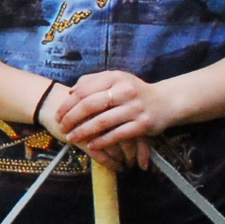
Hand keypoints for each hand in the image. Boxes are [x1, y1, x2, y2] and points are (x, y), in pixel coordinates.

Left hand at [48, 69, 183, 168]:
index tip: (58, 115)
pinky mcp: (142, 124)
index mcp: (115, 77)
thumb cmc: (134, 91)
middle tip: (61, 128)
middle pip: (90, 105)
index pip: (84, 90)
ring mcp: (134, 108)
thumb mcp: (116, 80)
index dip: (68, 104)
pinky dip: (102, 141)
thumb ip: (93, 81)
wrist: (166, 102)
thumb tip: (72, 91)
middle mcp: (125, 90)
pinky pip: (117, 134)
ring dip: (83, 132)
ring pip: (102, 121)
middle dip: (72, 118)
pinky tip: (91, 145)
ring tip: (72, 138)